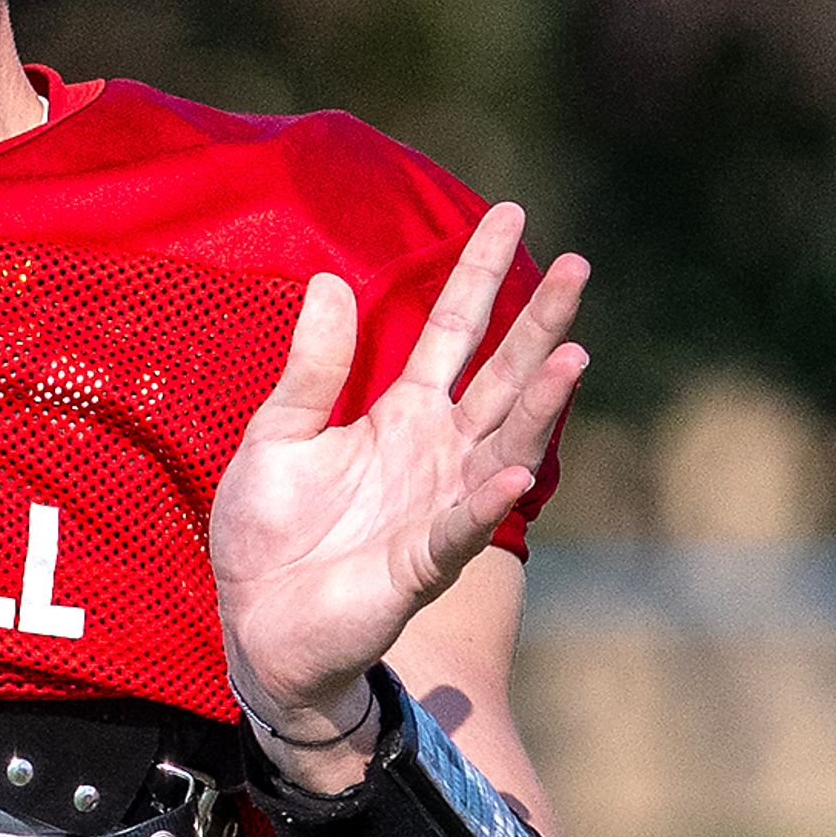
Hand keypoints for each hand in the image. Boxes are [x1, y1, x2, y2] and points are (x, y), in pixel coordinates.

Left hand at [208, 205, 588, 783]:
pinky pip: (461, 526)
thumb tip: (328, 281)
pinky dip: (487, 499)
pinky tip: (515, 469)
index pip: (451, 331)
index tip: (512, 213)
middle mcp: (433, 454)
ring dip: (537, 405)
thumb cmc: (269, 532)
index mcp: (398, 416)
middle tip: (580, 265)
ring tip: (573, 354)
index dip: (478, 274)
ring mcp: (436, 506)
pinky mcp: (420, 563)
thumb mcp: (279, 433)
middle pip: (497, 375)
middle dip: (537, 324)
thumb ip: (311, 368)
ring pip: (501, 444)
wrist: (255, 623)